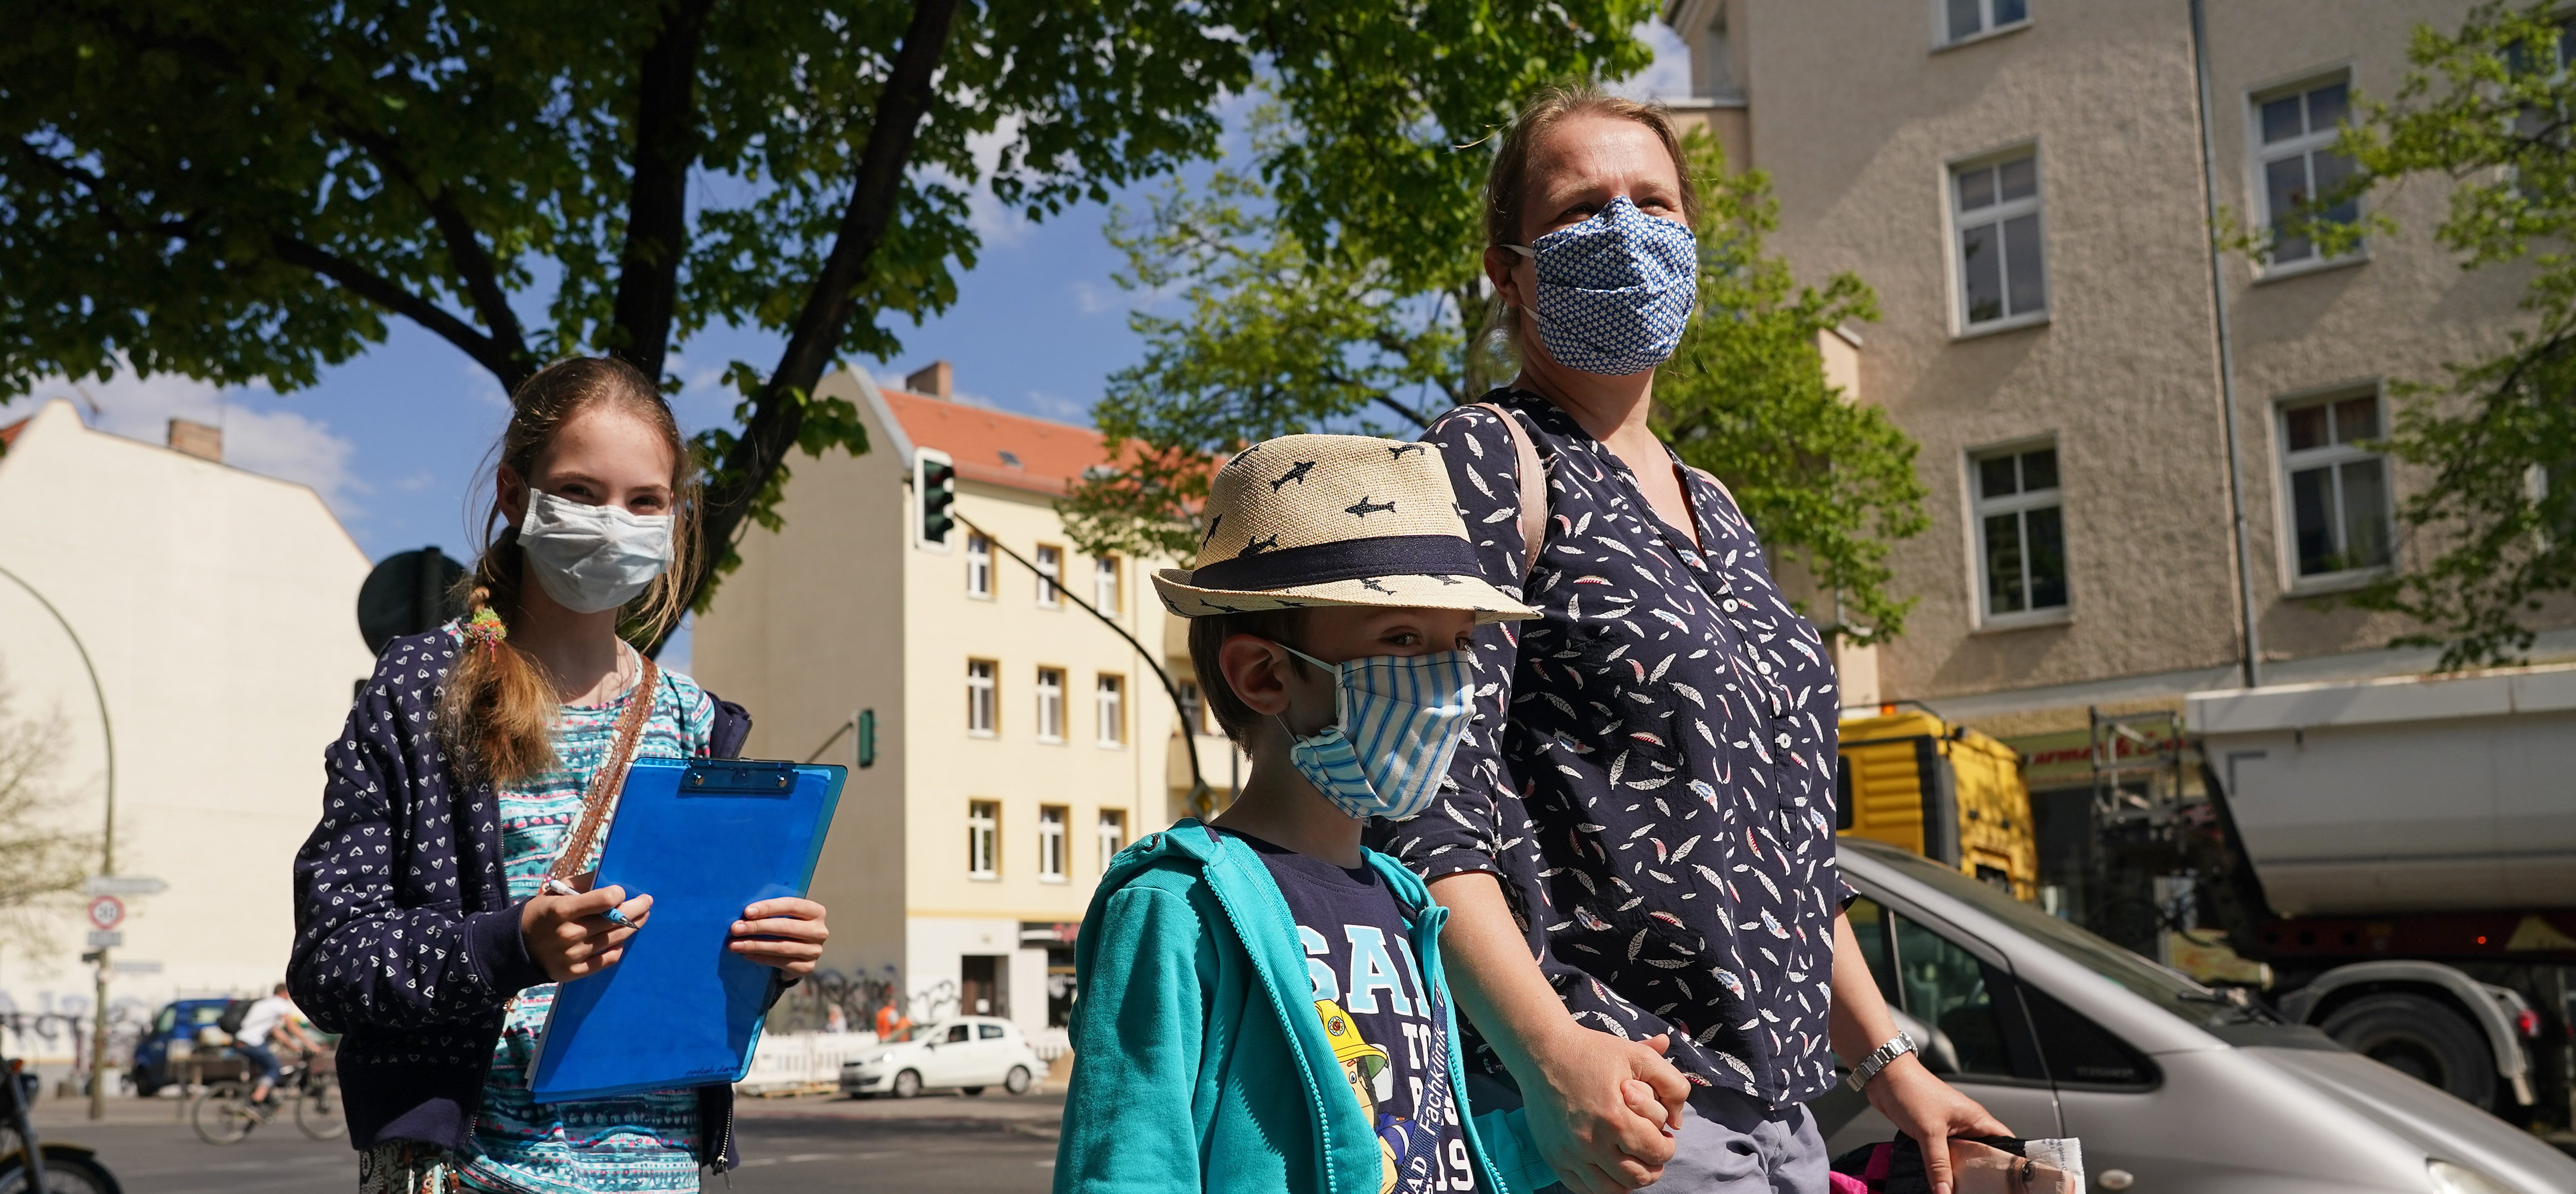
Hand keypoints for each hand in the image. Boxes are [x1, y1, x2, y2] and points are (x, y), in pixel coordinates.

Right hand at [521, 884, 652, 981]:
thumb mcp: (555, 892)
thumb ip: (582, 884)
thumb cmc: (541, 913)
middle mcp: (568, 934)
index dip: (618, 894)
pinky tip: (621, 939)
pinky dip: (617, 948)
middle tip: (647, 902)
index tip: (624, 891)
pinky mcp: (574, 972)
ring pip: (614, 939)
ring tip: (642, 917)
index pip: (603, 900)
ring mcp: (572, 955)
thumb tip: (610, 878)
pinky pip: (606, 960)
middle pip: (614, 920)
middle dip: (636, 908)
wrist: (515, 947)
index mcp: (561, 910)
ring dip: (632, 926)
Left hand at [729, 898, 828, 976]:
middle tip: (735, 928)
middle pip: (786, 927)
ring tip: (735, 944)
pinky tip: (746, 955)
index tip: (747, 912)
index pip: (791, 905)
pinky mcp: (807, 967)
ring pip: (782, 947)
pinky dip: (761, 958)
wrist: (797, 952)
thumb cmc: (786, 925)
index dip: (768, 908)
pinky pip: (781, 963)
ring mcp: (815, 951)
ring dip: (755, 945)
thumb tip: (745, 912)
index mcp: (816, 911)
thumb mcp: (784, 914)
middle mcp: (820, 931)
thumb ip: (771, 911)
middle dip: (757, 927)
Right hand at [1523, 1027, 1690, 1193]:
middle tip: (1651, 1152)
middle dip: (1653, 1167)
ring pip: (1611, 1190)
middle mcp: (1590, 1141)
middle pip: (1637, 1177)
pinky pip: (1582, 1188)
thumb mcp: (1639, 1057)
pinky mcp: (1553, 1157)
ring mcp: (1569, 1153)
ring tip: (1632, 1162)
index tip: (1664, 1138)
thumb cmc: (1593, 1052)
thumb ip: (1672, 1085)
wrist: (1543, 1051)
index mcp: (1615, 1117)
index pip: (1656, 1152)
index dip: (1667, 1147)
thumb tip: (1678, 1121)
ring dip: (1629, 1180)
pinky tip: (1608, 1167)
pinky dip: (1601, 1185)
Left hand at [1863, 1054, 2008, 1193]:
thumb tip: (1945, 1191)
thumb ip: (1938, 1163)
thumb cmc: (1912, 1089)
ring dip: (1957, 1171)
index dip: (2009, 1162)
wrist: (1884, 1076)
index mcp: (1975, 1118)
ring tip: (1959, 1189)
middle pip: (1982, 1154)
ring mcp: (1948, 1128)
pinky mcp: (1931, 1132)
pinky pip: (1941, 1154)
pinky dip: (1940, 1166)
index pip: (2005, 1143)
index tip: (2008, 1182)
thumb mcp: (1929, 1131)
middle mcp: (1965, 1124)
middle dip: (1980, 1173)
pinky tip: (1937, 1179)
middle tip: (1980, 1190)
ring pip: (1960, 1156)